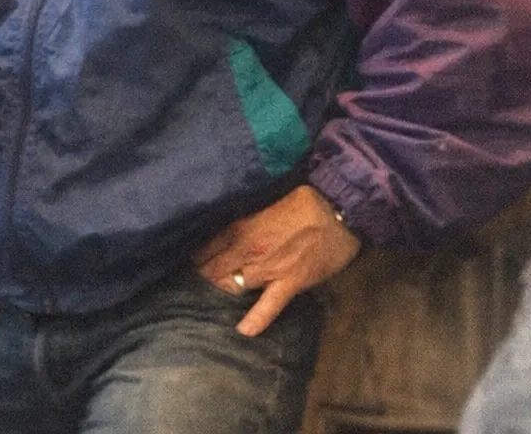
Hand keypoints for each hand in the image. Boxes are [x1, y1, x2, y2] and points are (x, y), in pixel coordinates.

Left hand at [193, 184, 359, 336]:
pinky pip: (269, 306)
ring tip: (211, 300)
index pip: (207, 247)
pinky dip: (256, 319)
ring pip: (234, 285)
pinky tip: (243, 331)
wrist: (339, 210)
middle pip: (215, 269)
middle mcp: (248, 249)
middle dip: (203, 275)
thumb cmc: (304, 200)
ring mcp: (268, 268)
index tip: (191, 260)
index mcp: (241, 226)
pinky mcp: (289, 282)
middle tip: (196, 282)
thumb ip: (246, 214)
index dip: (197, 255)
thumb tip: (230, 222)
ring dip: (223, 291)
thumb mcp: (265, 200)